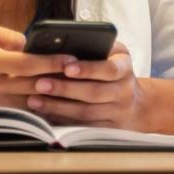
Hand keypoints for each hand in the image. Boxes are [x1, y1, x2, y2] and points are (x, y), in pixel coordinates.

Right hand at [0, 22, 74, 118]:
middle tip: (86, 74)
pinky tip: (59, 104)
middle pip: (34, 84)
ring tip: (79, 90)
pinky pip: (23, 112)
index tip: (73, 58)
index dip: (52, 62)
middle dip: (61, 80)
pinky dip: (41, 109)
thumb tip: (32, 44)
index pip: (27, 63)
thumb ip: (7, 36)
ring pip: (32, 102)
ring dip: (55, 97)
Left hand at [24, 40, 148, 129]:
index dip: (88, 69)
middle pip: (93, 93)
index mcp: (125, 68)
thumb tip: (62, 42)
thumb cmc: (115, 69)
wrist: (139, 104)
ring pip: (86, 113)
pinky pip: (83, 127)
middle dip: (64, 89)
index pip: (109, 69)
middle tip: (40, 83)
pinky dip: (62, 121)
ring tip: (34, 100)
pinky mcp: (109, 131)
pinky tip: (44, 114)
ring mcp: (118, 114)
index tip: (67, 68)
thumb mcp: (113, 53)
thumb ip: (95, 46)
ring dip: (58, 107)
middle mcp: (125, 92)